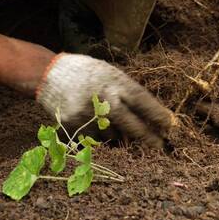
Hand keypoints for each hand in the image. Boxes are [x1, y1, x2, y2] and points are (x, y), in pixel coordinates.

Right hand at [36, 54, 172, 147]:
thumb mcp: (109, 72)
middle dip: (148, 139)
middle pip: (133, 126)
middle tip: (160, 147)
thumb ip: (126, 92)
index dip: (158, 115)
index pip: (143, 101)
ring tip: (109, 123)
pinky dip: (99, 138)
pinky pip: (95, 141)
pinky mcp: (75, 129)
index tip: (170, 125)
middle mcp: (104, 101)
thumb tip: (150, 115)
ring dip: (119, 136)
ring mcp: (88, 117)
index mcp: (115, 83)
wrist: (48, 74)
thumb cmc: (85, 72)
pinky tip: (94, 125)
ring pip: (114, 137)